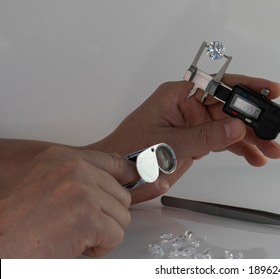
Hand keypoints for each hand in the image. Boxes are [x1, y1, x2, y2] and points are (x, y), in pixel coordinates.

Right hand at [0, 146, 136, 257]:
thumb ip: (81, 177)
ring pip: (122, 216)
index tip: (138, 182)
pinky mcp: (87, 218)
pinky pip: (115, 236)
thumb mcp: (46, 183)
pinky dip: (99, 248)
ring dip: (102, 233)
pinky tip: (74, 247)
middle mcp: (74, 170)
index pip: (114, 162)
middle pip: (121, 195)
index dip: (128, 177)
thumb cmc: (15, 221)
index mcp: (63, 158)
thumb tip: (125, 175)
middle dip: (106, 216)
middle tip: (78, 225)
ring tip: (71, 236)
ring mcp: (82, 193)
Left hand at [88, 74, 279, 203]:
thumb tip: (238, 128)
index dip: (248, 88)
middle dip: (259, 116)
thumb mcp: (172, 145)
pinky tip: (256, 157)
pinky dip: (240, 150)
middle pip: (232, 108)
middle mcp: (190, 106)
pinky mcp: (197, 141)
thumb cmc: (130, 154)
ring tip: (276, 148)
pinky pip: (224, 142)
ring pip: (232, 127)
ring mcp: (195, 124)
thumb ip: (206, 136)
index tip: (272, 91)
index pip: (220, 86)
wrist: (117, 178)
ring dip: (255, 138)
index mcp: (180, 95)